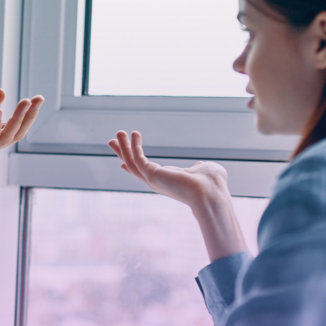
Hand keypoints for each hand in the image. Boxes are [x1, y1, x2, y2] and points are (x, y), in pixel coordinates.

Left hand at [0, 89, 43, 202]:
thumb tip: (3, 92)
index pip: (14, 126)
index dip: (27, 113)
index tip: (38, 98)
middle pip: (17, 132)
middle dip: (29, 116)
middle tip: (40, 99)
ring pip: (7, 137)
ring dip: (18, 120)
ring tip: (26, 102)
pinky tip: (0, 111)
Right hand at [108, 130, 246, 261]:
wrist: (211, 193)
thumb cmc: (213, 184)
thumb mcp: (205, 170)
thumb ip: (199, 167)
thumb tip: (199, 166)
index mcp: (167, 181)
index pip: (145, 174)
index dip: (134, 166)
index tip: (122, 163)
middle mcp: (157, 182)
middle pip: (133, 167)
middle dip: (122, 153)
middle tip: (112, 141)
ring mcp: (153, 179)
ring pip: (131, 162)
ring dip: (123, 147)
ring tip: (119, 132)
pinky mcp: (151, 174)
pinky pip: (136, 158)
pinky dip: (133, 146)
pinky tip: (133, 134)